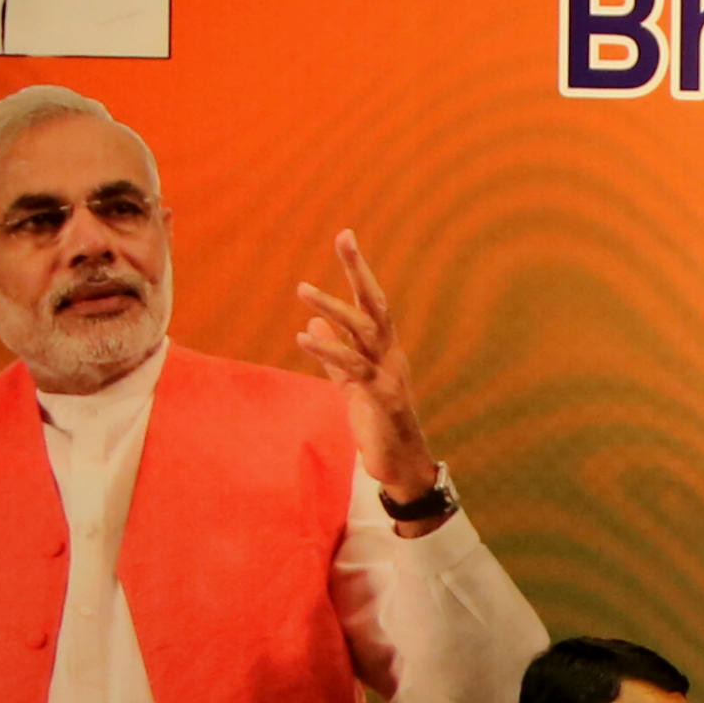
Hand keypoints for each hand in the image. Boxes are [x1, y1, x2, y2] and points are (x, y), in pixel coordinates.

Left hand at [292, 229, 440, 506]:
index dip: (358, 270)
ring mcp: (388, 375)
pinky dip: (329, 350)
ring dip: (334, 308)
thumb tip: (312, 323)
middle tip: (344, 238)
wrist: (400, 466)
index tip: (345, 236)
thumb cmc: (377, 425)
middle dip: (360, 270)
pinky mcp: (381, 398)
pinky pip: (353, 368)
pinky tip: (304, 336)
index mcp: (384, 350)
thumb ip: (333, 355)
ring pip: (364, 332)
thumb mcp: (349, 384)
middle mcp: (390, 356)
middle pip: (375, 305)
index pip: (371, 302)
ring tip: (303, 289)